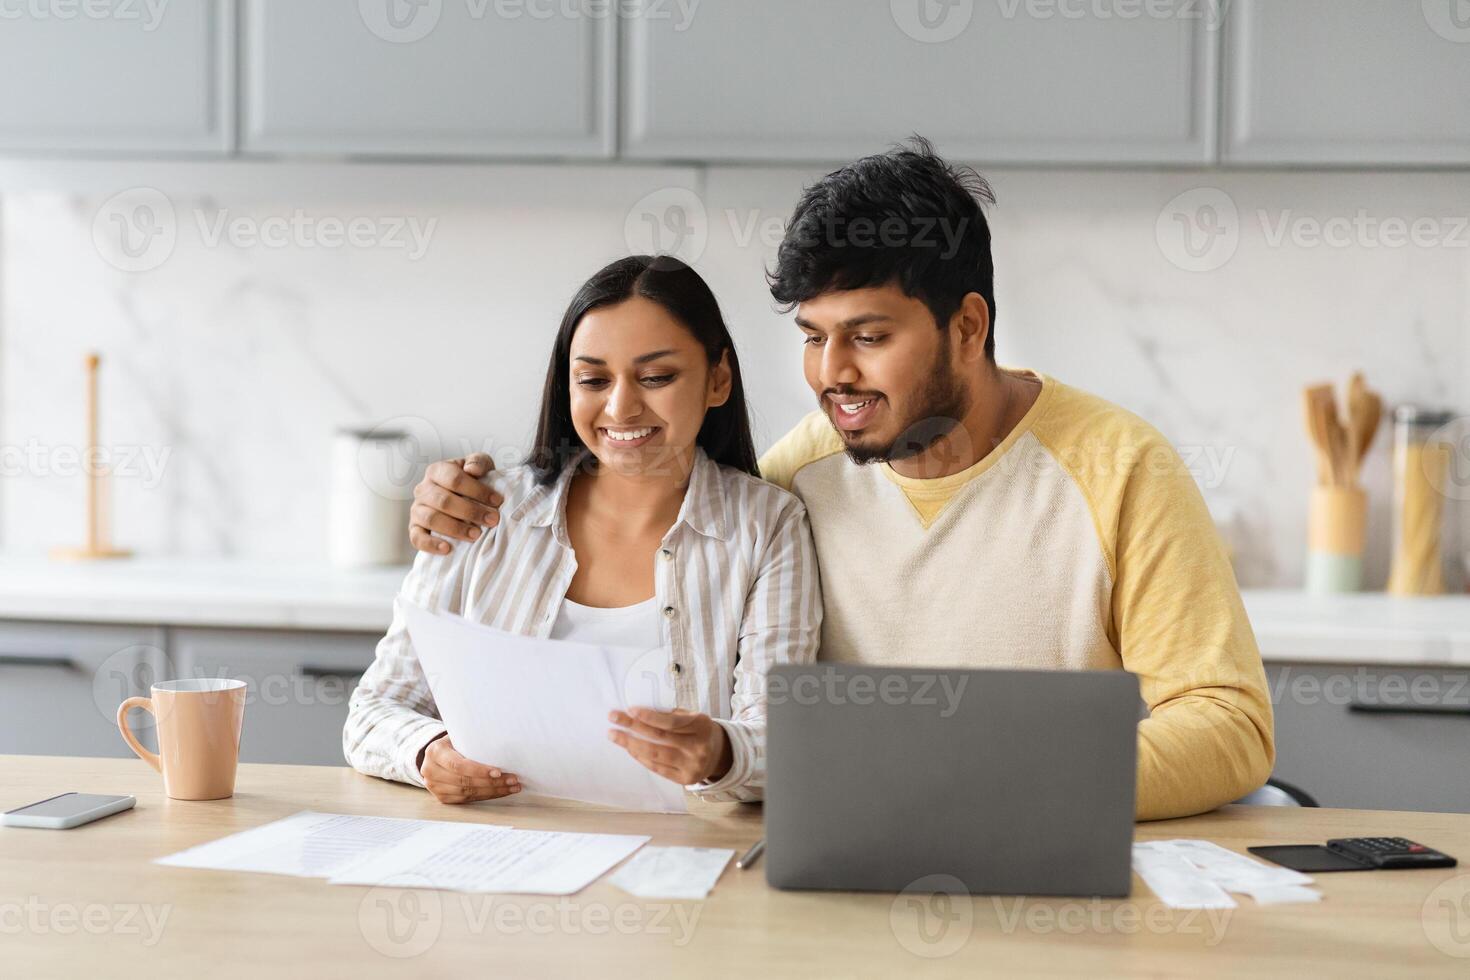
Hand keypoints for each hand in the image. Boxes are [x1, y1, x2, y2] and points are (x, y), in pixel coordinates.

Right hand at [409, 453, 502, 554]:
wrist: (462, 499)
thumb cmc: (472, 482)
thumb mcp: (479, 467)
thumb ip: (478, 462)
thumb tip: (472, 470)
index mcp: (437, 471)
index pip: (454, 479)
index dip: (477, 490)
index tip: (497, 501)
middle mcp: (423, 489)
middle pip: (444, 500)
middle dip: (471, 511)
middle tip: (492, 520)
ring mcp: (416, 509)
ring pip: (431, 519)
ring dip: (455, 528)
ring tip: (476, 535)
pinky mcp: (414, 528)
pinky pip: (416, 538)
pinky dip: (431, 544)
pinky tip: (447, 549)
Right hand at [418, 734, 520, 803]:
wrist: (439, 753)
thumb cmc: (456, 741)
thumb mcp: (460, 735)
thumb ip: (473, 738)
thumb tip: (505, 739)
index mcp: (435, 751)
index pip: (458, 765)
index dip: (479, 770)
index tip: (499, 772)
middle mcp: (430, 770)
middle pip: (464, 782)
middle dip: (492, 783)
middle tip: (513, 780)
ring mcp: (434, 786)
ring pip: (467, 793)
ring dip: (492, 791)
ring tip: (511, 787)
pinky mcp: (441, 797)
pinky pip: (466, 800)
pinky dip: (485, 796)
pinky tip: (500, 792)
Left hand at [607, 708, 731, 785]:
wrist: (719, 754)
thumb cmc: (699, 730)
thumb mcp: (692, 716)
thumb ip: (670, 714)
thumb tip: (639, 712)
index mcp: (701, 726)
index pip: (671, 722)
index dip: (649, 717)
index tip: (630, 710)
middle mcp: (698, 747)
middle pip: (660, 737)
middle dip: (633, 727)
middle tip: (613, 718)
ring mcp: (692, 765)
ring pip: (655, 754)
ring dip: (631, 744)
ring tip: (614, 735)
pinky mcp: (685, 779)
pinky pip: (657, 767)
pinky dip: (641, 757)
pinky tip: (629, 748)